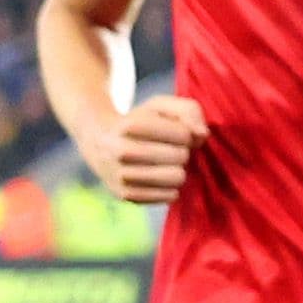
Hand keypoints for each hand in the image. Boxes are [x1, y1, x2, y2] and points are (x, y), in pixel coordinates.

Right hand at [87, 95, 206, 206]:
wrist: (100, 143)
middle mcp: (121, 151)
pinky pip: (169, 196)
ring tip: (166, 163)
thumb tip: (202, 135)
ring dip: (178, 169)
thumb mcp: (162, 106)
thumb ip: (189, 110)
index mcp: (131, 125)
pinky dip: (171, 187)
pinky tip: (160, 177)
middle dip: (182, 151)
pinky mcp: (125, 195)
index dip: (186, 133)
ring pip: (177, 178)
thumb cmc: (141, 122)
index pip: (184, 134)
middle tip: (169, 149)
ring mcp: (121, 176)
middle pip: (181, 156)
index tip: (174, 132)